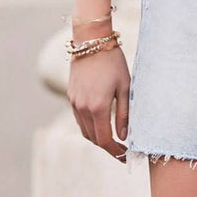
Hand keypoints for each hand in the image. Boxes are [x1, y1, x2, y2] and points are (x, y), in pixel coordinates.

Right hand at [67, 40, 130, 161]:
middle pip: (93, 139)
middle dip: (107, 147)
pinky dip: (89, 126)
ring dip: (97, 138)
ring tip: (113, 139)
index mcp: (98, 107)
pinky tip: (101, 123)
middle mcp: (83, 108)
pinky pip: (79, 119)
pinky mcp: (71, 96)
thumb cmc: (113, 61)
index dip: (115, 151)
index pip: (105, 140)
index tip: (126, 155)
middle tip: (121, 149)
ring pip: (84, 131)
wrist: (91, 40)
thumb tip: (124, 137)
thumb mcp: (125, 86)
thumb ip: (125, 113)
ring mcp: (74, 103)